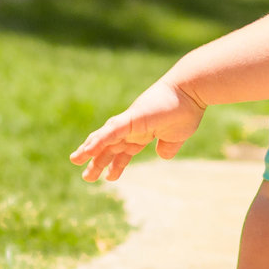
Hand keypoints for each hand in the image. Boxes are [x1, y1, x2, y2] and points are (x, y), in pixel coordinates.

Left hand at [70, 77, 204, 182]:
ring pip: (105, 138)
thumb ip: (168, 147)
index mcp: (143, 133)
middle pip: (110, 147)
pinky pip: (111, 132)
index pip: (124, 151)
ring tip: (75, 160)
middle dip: (98, 161)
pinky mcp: (131, 118)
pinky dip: (98, 141)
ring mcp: (130, 122)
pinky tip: (87, 151)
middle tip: (87, 176)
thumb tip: (162, 156)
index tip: (109, 177)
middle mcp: (133, 128)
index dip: (116, 164)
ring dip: (89, 150)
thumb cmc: (187, 110)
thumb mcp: (176, 136)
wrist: (192, 92)